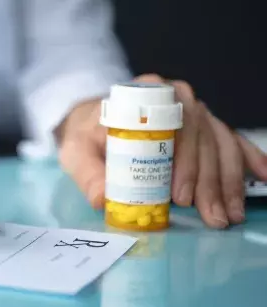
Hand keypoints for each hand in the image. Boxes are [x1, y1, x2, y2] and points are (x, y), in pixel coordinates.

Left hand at [58, 74, 266, 227]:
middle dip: (210, 181)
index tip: (180, 196)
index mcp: (145, 95)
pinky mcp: (201, 126)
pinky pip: (231, 139)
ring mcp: (192, 111)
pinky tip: (263, 177)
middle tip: (211, 216)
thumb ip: (87, 173)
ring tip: (229, 214)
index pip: (174, 125)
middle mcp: (175, 98)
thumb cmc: (86, 134)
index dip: (184, 161)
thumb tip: (102, 200)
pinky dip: (248, 158)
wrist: (91, 122)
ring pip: (221, 142)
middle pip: (203, 137)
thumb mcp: (76, 151)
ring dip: (229, 180)